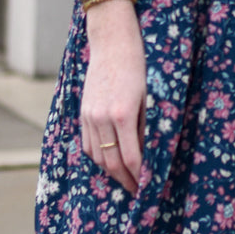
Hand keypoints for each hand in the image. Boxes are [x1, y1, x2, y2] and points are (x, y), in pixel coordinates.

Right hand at [80, 0, 146, 195]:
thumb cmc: (139, 66)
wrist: (112, 42)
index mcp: (123, 114)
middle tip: (138, 191)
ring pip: (97, 156)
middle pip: (111, 162)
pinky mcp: (83, 111)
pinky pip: (87, 143)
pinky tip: (109, 161)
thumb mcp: (151, 95)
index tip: (148, 187)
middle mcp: (102, 118)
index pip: (130, 158)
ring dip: (111, 171)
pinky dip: (98, 157)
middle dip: (125, 180)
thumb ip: (148, 126)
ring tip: (125, 178)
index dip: (139, 176)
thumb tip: (150, 154)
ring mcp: (89, 115)